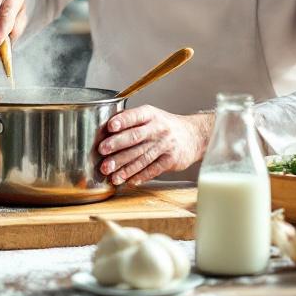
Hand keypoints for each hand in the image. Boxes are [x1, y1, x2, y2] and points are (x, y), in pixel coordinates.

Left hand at [96, 107, 213, 184]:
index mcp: (150, 114)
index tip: (110, 127)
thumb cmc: (163, 126)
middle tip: (102, 152)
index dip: (122, 121)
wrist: (194, 136)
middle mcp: (158, 128)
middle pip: (135, 138)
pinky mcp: (171, 160)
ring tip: (110, 175)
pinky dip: (139, 176)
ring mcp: (165, 145)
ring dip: (125, 167)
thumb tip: (103, 132)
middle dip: (117, 145)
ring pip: (142, 157)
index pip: (135, 116)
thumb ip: (130, 122)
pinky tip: (128, 181)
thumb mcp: (150, 116)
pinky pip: (152, 170)